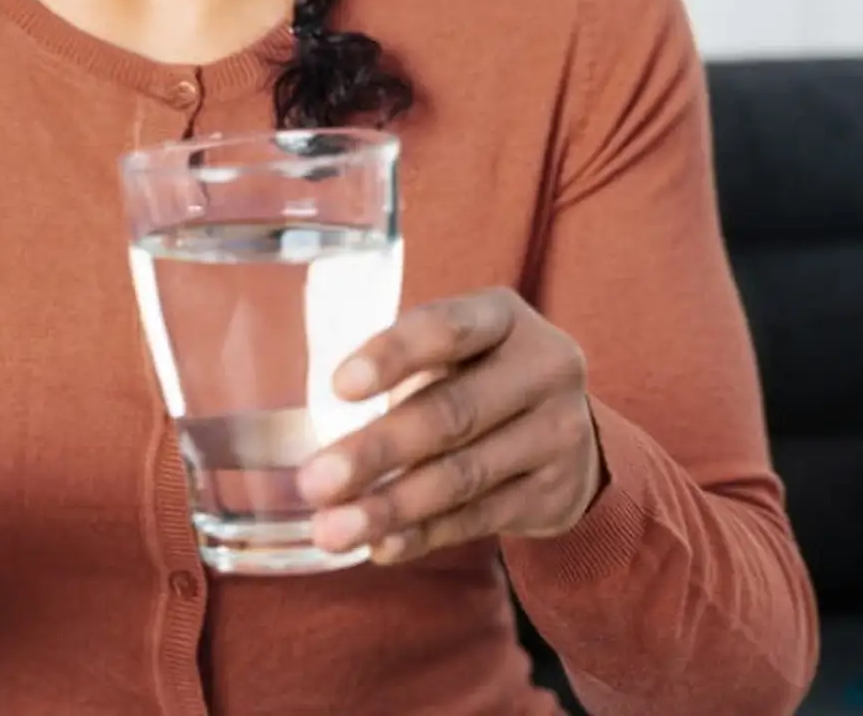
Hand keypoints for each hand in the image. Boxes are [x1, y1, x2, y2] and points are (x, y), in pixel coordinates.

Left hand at [296, 289, 604, 563]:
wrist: (571, 431)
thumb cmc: (475, 375)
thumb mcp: (453, 349)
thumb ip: (398, 365)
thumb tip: (291, 421)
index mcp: (502, 316)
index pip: (447, 328)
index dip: (394, 355)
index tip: (338, 386)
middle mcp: (543, 368)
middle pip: (452, 413)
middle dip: (377, 451)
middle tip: (314, 482)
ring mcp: (558, 433)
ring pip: (464, 476)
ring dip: (391, 506)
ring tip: (331, 530)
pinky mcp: (556, 493)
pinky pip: (480, 518)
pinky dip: (424, 534)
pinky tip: (379, 546)